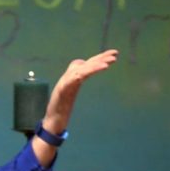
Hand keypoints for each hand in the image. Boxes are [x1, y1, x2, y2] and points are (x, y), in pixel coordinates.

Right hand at [32, 49, 118, 165]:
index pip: (89, 64)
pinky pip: (76, 78)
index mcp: (75, 77)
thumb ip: (76, 78)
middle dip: (100, 58)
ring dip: (95, 65)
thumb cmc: (62, 105)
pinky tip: (94, 70)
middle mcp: (71, 77)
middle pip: (87, 65)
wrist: (54, 117)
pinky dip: (86, 72)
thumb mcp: (71, 89)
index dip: (100, 58)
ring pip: (82, 70)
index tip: (114, 54)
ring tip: (109, 63)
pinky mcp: (63, 88)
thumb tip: (81, 67)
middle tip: (115, 53)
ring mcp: (67, 82)